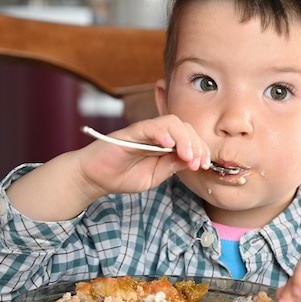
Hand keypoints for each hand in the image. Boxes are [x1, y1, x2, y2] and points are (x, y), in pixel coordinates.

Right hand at [78, 115, 210, 194]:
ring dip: (184, 139)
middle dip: (197, 145)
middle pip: (185, 128)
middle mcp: (158, 134)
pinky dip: (162, 133)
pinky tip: (168, 146)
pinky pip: (149, 127)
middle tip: (198, 163)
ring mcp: (145, 132)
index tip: (205, 165)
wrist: (95, 178)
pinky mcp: (130, 132)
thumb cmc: (124, 176)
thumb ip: (173, 166)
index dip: (201, 150)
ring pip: (172, 122)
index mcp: (166, 144)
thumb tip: (194, 160)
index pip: (191, 138)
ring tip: (187, 156)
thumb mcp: (156, 176)